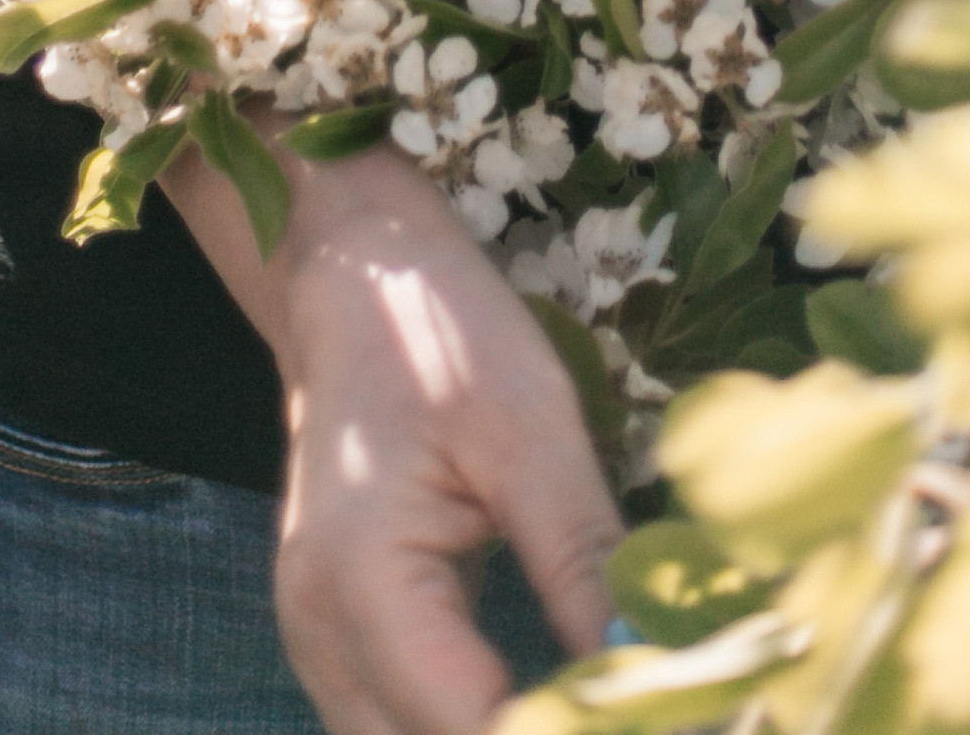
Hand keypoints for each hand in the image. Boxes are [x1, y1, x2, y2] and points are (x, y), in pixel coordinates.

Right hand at [169, 139, 616, 734]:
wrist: (353, 279)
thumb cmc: (437, 329)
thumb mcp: (531, 425)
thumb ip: (582, 557)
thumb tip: (648, 662)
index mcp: (362, 580)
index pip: (470, 726)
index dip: (565, 731)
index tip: (648, 708)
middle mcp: (323, 634)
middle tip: (636, 705)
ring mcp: (320, 643)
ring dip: (499, 732)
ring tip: (598, 706)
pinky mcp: (343, 639)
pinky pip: (400, 722)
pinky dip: (466, 724)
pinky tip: (545, 705)